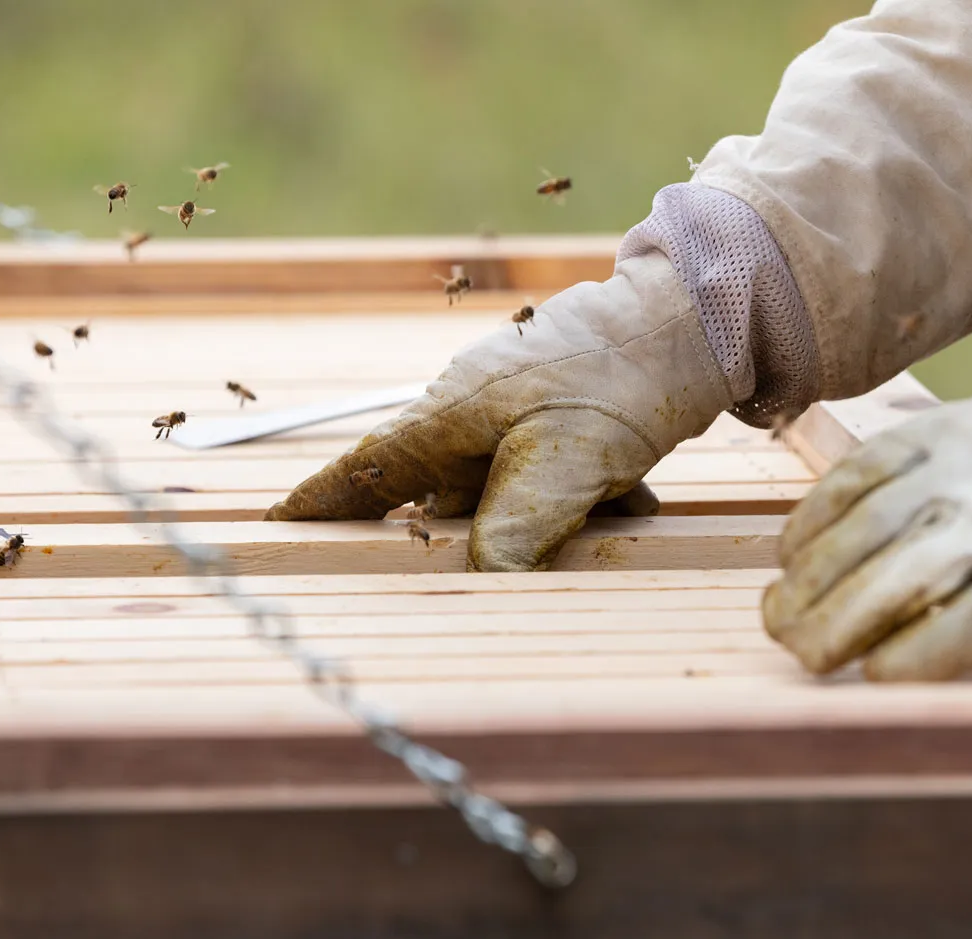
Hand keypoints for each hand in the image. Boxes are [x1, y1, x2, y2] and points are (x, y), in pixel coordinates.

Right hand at [265, 250, 732, 569]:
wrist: (691, 322)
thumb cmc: (618, 382)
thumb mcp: (565, 465)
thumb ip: (515, 529)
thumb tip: (481, 584)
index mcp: (450, 414)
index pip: (368, 467)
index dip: (323, 503)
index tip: (279, 528)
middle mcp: (470, 409)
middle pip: (444, 494)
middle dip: (484, 530)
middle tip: (516, 544)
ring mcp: (514, 406)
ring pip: (506, 488)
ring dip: (550, 512)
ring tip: (609, 501)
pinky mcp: (556, 410)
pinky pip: (549, 472)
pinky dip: (581, 493)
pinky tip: (627, 493)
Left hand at [762, 383, 971, 680]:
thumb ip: (943, 455)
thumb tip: (873, 503)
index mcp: (953, 431)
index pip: (852, 479)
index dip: (807, 525)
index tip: (783, 560)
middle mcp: (966, 474)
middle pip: (857, 538)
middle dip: (805, 588)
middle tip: (779, 624)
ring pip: (892, 581)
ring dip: (838, 625)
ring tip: (808, 656)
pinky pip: (964, 623)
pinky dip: (916, 654)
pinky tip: (882, 674)